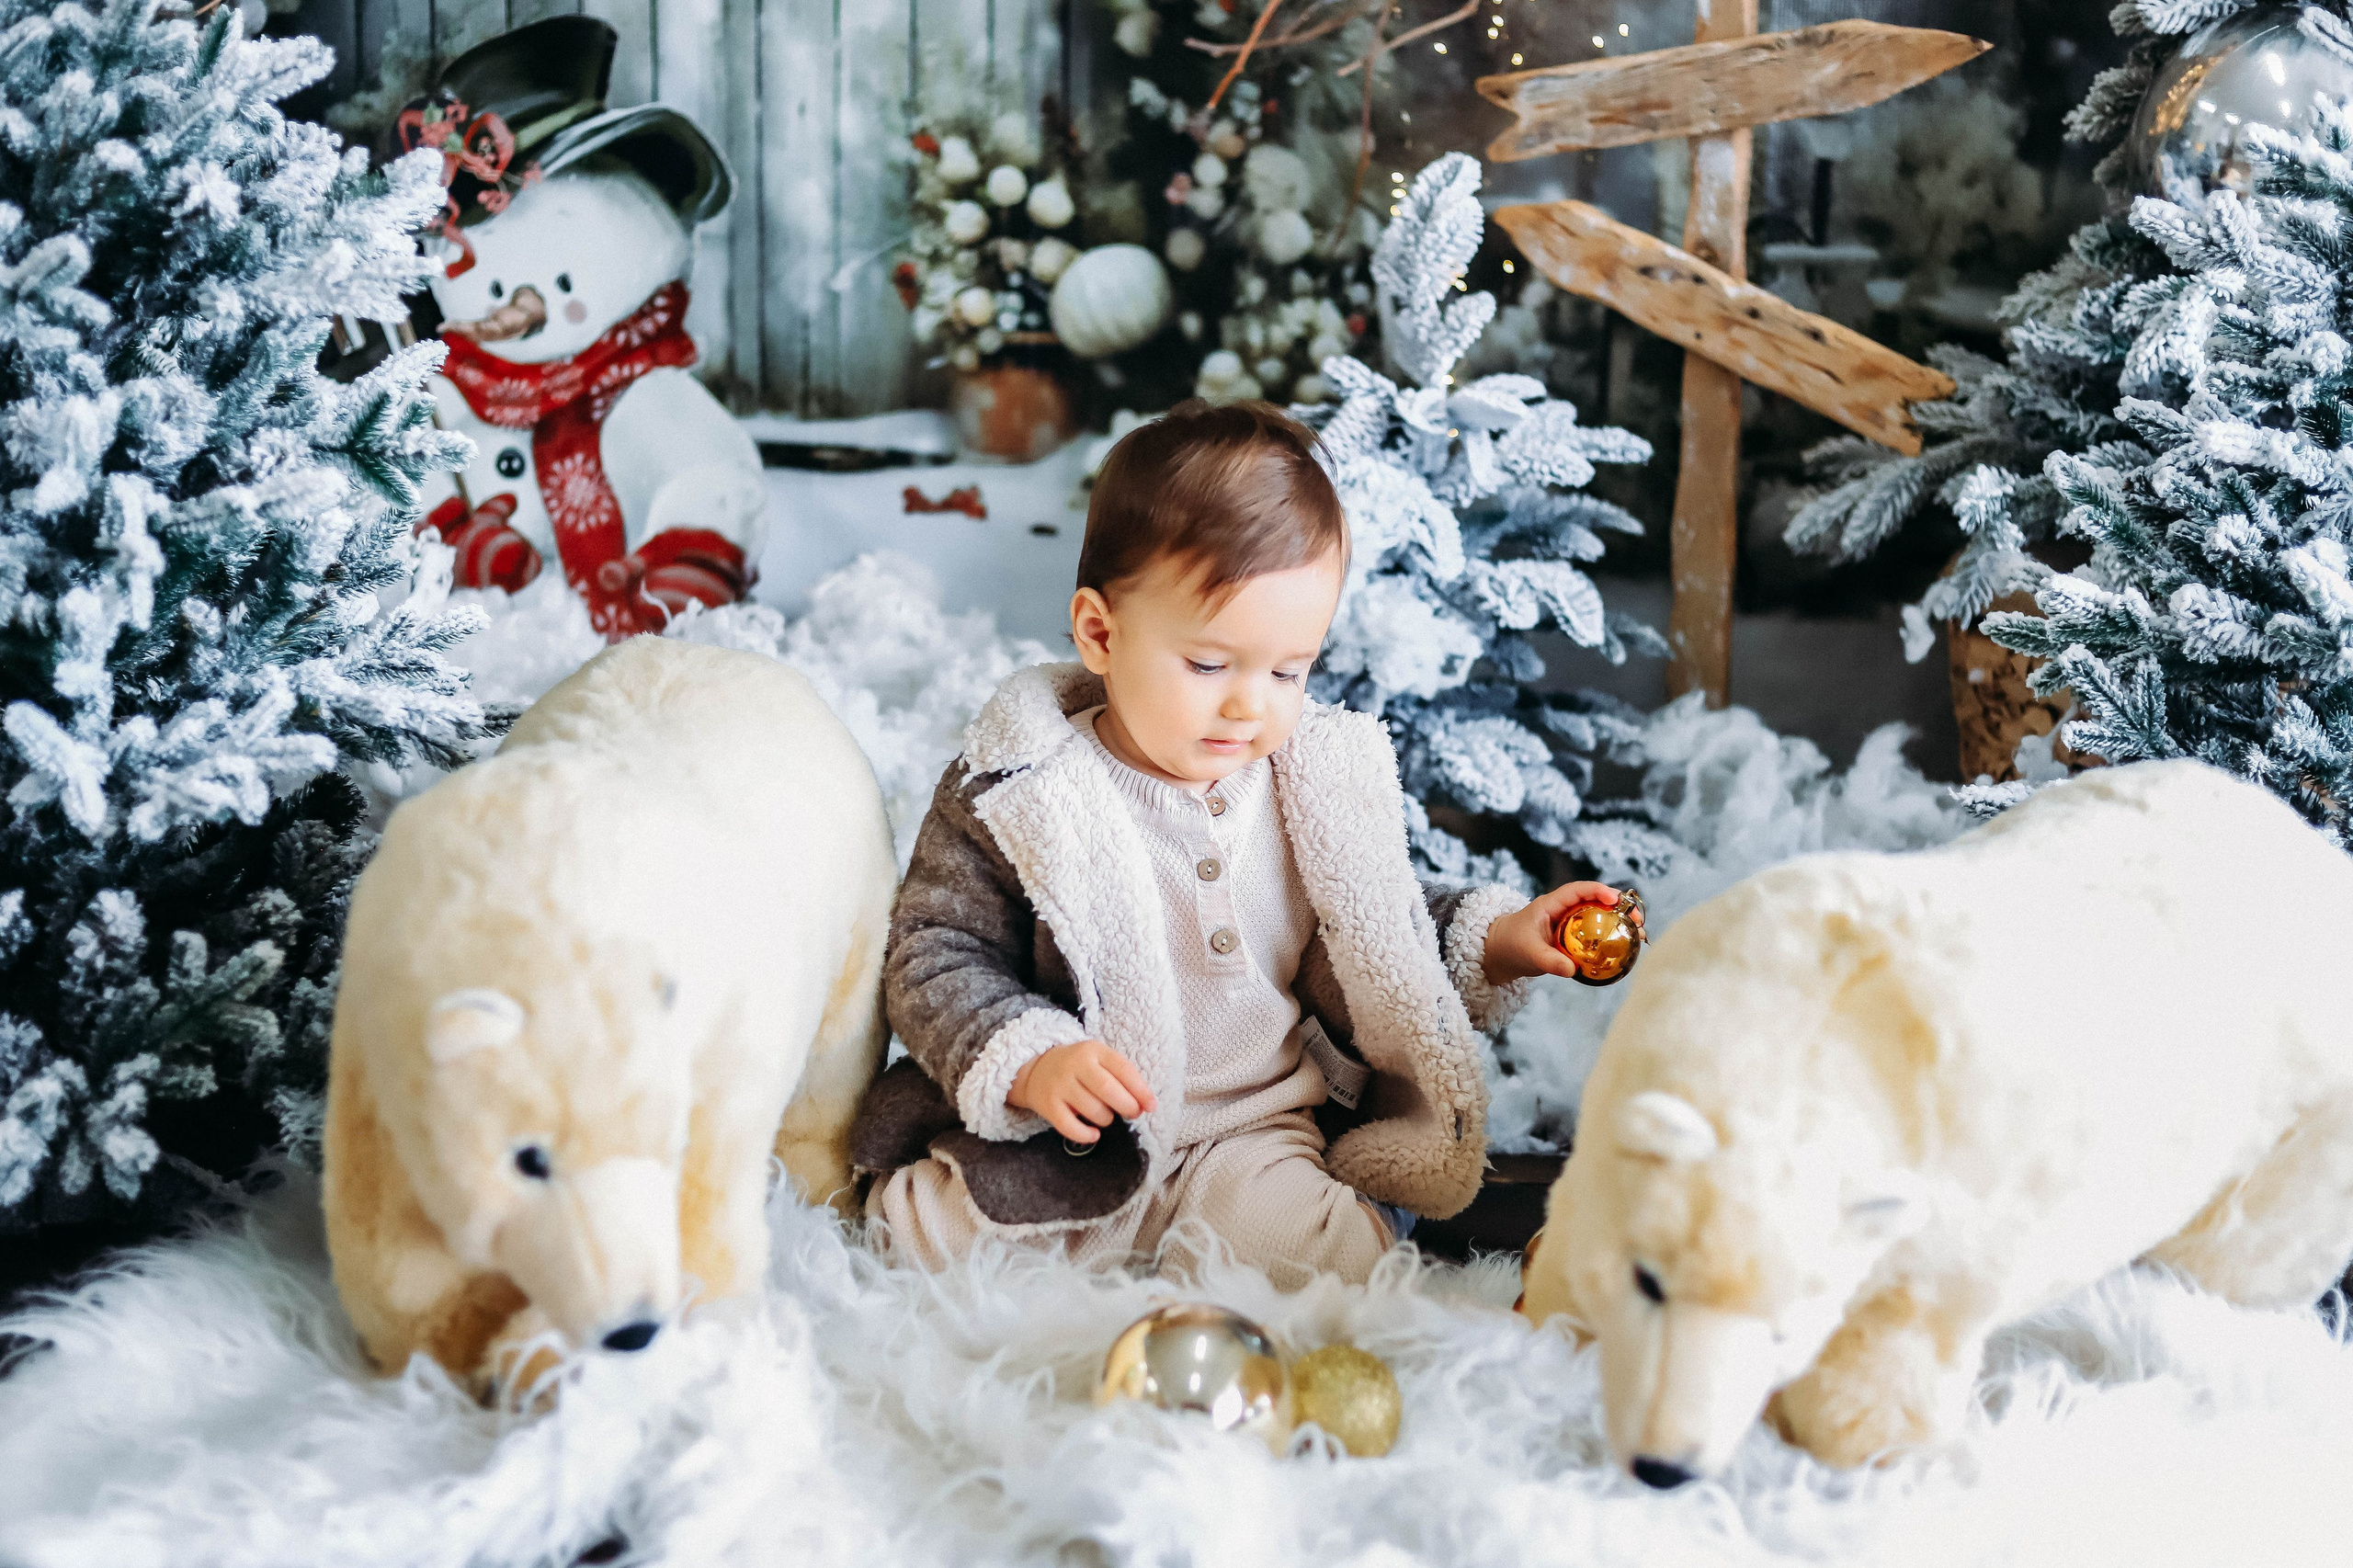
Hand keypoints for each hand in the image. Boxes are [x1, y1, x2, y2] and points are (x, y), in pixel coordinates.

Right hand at [1007, 1039, 1158, 1144]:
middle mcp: (1075, 1065)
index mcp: (1093, 1050)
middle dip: (1127, 1106)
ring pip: (1092, 1110)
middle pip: (1107, 1089)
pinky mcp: (1048, 1105)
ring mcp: (1060, 1085)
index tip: (1151, 1106)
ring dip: (1106, 1119)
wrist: (1037, 1069)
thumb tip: (1146, 1104)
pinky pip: (1070, 1126)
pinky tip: (1094, 1134)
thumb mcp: (1099, 1060)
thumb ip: (1121, 1077)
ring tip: (1106, 1116)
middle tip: (1133, 1114)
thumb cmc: (1079, 1067)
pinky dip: (1085, 1135)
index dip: (1141, 1090)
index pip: (1123, 1069)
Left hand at [1483, 882, 1641, 985]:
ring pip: (1599, 917)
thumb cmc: (1511, 946)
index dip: (1597, 891)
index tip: (1615, 900)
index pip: (1577, 890)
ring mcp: (1569, 923)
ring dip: (1619, 922)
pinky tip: (1625, 948)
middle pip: (1595, 901)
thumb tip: (1572, 970)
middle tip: (1637, 919)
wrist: (1501, 955)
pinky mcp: (1572, 938)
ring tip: (1639, 933)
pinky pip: (1595, 934)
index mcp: (1551, 904)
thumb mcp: (1529, 953)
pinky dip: (1610, 938)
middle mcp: (1563, 910)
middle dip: (1619, 906)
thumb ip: (1549, 961)